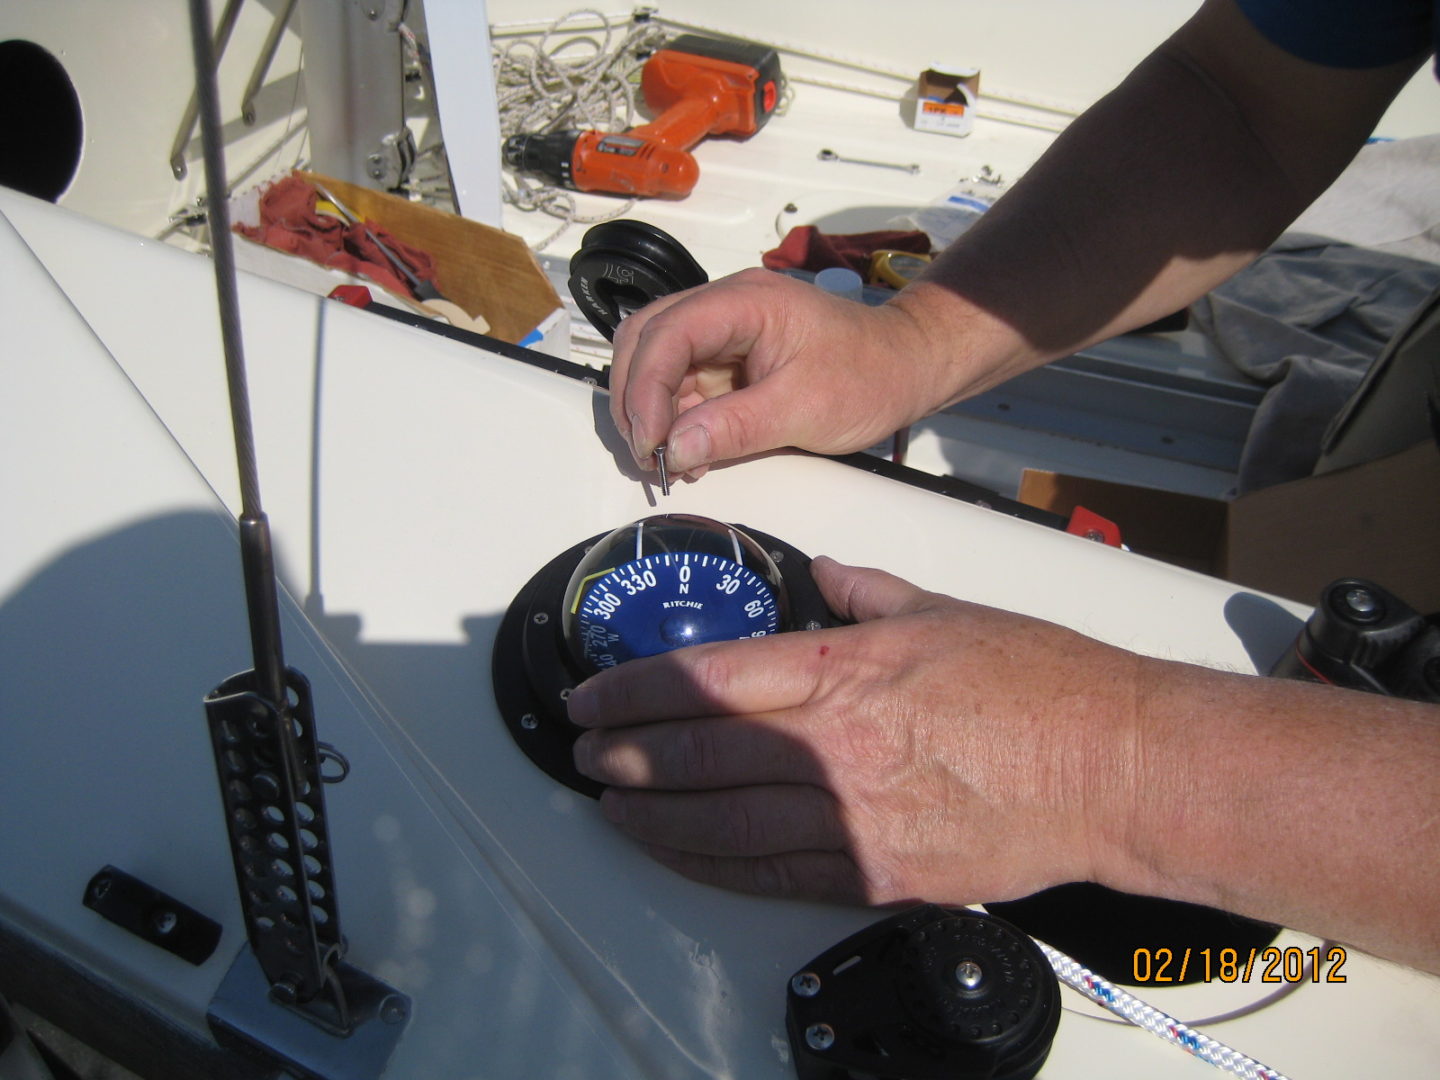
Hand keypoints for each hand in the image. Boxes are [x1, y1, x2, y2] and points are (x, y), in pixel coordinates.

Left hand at [567, 556, 1146, 904]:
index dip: (632, 690)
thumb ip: (865, 590)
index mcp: (846, 668)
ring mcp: (854, 820)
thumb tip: (823, 573)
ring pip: (722, 826)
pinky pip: (773, 876)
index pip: (707, 679)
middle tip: (584, 752)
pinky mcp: (878, 875)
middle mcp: (836, 747)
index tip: (590, 696)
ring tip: (610, 804)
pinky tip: (680, 854)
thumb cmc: (1041, 684)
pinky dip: (714, 866)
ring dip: (653, 816)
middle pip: (699, 755)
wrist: (1115, 768)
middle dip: (625, 754)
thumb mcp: (943, 609)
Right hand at [608, 270, 965, 478]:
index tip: (649, 441)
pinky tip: (688, 452)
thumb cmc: (871, 375)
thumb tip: (675, 448)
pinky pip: (682, 383)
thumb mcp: (805, 409)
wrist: (907, 366)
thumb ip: (736, 428)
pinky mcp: (728, 358)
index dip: (645, 389)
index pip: (668, 334)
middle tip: (647, 454)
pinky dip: (673, 419)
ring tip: (667, 460)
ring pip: (655, 361)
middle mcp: (726, 307)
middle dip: (635, 398)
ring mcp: (724, 332)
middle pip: (645, 340)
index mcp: (745, 303)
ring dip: (650, 411)